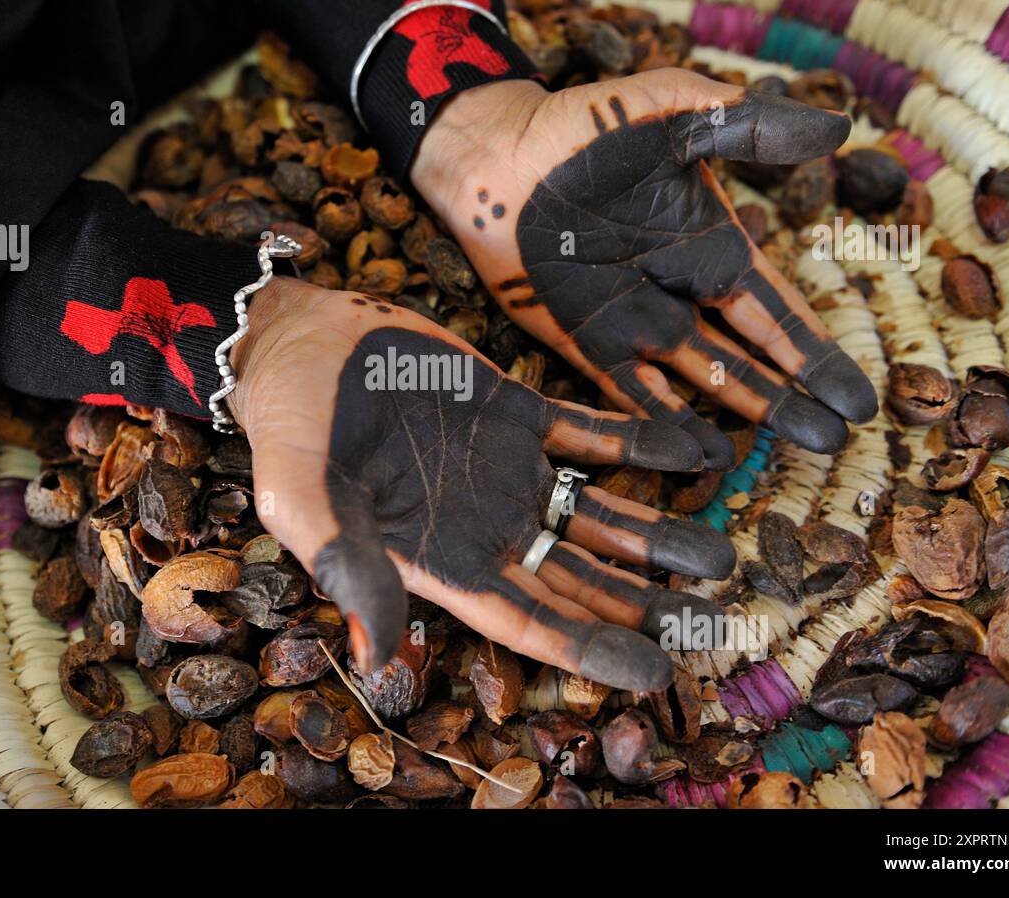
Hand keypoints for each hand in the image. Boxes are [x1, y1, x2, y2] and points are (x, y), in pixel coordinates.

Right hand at [229, 277, 733, 691]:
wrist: (299, 340)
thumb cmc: (290, 425)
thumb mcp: (302, 499)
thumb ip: (346, 569)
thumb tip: (380, 660)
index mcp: (442, 558)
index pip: (528, 617)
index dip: (591, 645)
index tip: (654, 669)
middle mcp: (486, 524)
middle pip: (580, 579)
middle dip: (644, 604)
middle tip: (713, 623)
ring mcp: (507, 468)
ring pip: (597, 514)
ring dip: (656, 534)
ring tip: (718, 554)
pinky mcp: (518, 410)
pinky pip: (593, 435)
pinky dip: (643, 444)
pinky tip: (696, 450)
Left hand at [411, 70, 877, 469]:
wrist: (499, 153)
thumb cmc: (586, 127)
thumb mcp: (674, 113)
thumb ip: (745, 127)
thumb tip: (837, 127)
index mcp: (706, 246)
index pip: (774, 310)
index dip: (815, 352)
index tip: (857, 393)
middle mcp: (676, 293)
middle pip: (747, 356)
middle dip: (792, 395)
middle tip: (837, 438)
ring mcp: (630, 322)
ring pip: (700, 379)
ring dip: (744, 411)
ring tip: (789, 450)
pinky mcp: (580, 340)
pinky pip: (630, 390)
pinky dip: (663, 422)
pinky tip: (701, 456)